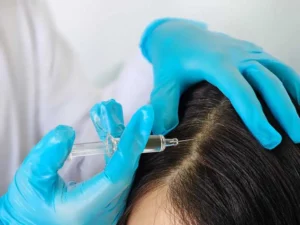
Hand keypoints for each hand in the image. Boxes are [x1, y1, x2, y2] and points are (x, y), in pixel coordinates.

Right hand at [0, 100, 153, 224]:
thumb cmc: (29, 210)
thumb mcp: (31, 182)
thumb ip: (46, 157)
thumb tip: (67, 131)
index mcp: (90, 206)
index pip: (120, 170)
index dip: (132, 141)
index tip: (144, 115)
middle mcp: (108, 206)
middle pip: (125, 164)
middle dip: (122, 131)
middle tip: (112, 106)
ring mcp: (111, 203)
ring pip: (123, 164)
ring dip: (117, 135)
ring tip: (107, 110)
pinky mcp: (109, 197)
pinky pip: (117, 168)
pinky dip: (113, 146)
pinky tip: (106, 128)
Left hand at [141, 18, 299, 148]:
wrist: (177, 34)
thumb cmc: (171, 61)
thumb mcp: (162, 83)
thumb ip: (163, 108)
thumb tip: (165, 136)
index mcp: (216, 63)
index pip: (242, 93)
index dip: (257, 118)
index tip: (270, 142)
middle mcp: (236, 55)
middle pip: (269, 82)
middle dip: (285, 111)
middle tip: (296, 139)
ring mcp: (247, 50)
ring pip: (279, 71)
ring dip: (294, 96)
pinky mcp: (251, 51)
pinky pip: (277, 66)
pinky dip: (291, 82)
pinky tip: (296, 100)